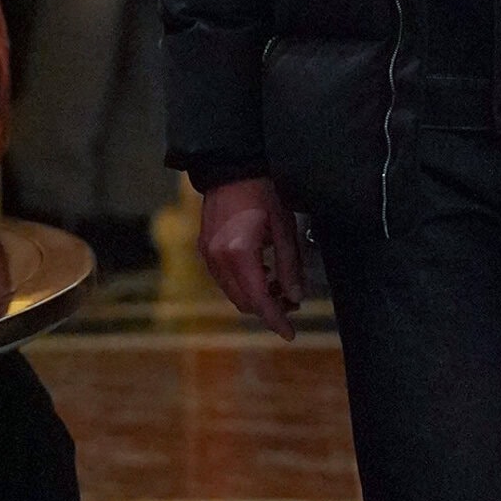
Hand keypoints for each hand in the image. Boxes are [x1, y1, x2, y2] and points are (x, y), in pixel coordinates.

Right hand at [199, 176, 303, 338]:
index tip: (290, 333)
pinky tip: (262, 271)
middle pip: (243, 302)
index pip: (260, 300)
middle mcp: (218, 258)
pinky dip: (243, 283)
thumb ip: (290, 266)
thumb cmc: (262, 191)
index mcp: (239, 253)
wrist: (231, 166)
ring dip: (255, 296)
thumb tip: (295, 296)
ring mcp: (207, 253)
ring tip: (280, 286)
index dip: (276, 320)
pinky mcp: (204, 247)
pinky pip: (224, 279)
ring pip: (233, 293)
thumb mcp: (284, 229)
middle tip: (292, 301)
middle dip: (268, 308)